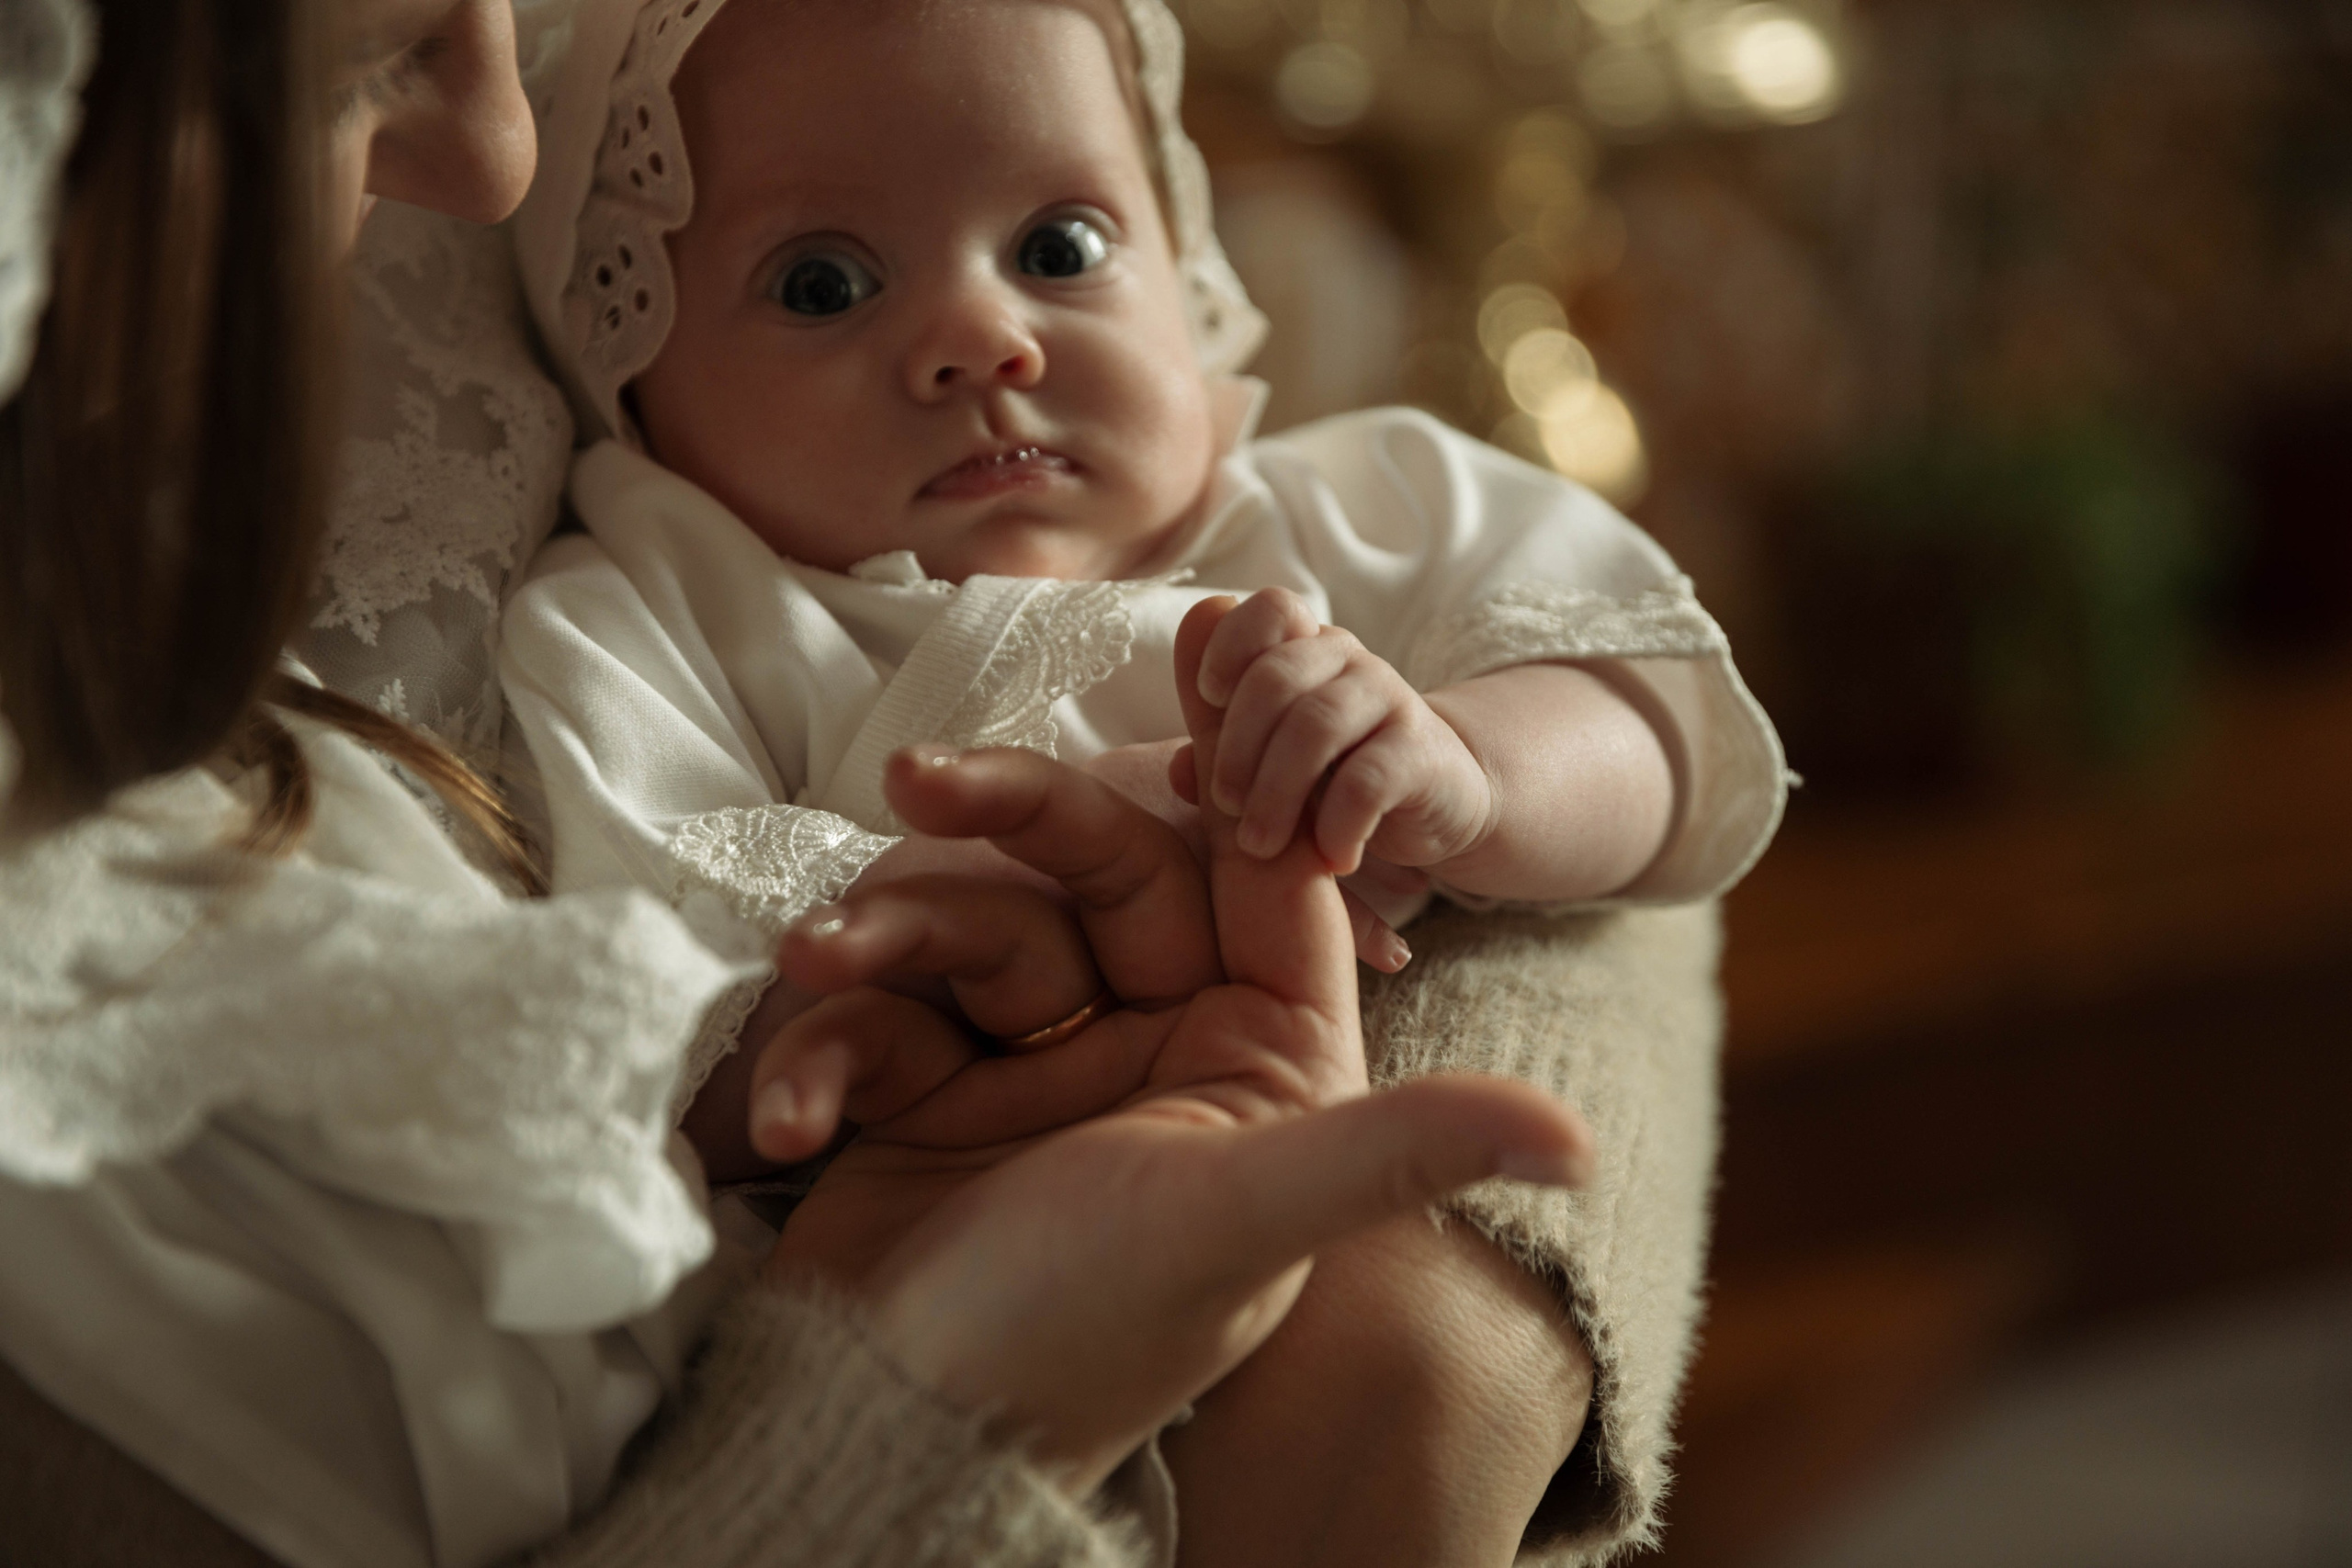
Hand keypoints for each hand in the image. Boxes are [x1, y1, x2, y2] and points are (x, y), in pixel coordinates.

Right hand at [745, 611, 1593, 1492]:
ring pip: (971, 920)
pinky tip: (793, 1116)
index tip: (1218, 626)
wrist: (884, 1437)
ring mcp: (1034, 1060)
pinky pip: (881, 1015)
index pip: (1259, 870)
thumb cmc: (1080, 1337)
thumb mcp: (1241, 1225)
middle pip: (1094, 865)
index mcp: (1261, 1059)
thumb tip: (1580, 1139)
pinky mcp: (926, 1088)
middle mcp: (1155, 1043)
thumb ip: (1397, 1151)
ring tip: (819, 971)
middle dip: (1005, 823)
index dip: (1241, 752)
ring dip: (887, 938)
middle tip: (916, 779)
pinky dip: (825, 1052)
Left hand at [1187, 590, 1495, 876]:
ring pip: (1316, 726)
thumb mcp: (1274, 763)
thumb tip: (1176, 772)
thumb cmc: (1338, 775)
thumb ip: (1224, 757)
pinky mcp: (1423, 752)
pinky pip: (1368, 780)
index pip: (1271, 610)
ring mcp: (1391, 700)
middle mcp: (1350, 661)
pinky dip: (1338, 825)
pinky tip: (1331, 860)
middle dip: (1237, 746)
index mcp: (1307, 648)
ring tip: (1259, 846)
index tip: (1207, 698)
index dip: (1230, 645)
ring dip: (1276, 794)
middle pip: (1276, 677)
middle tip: (1226, 805)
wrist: (1437, 800)